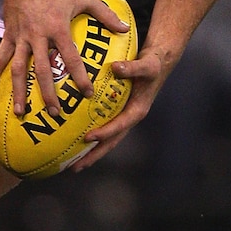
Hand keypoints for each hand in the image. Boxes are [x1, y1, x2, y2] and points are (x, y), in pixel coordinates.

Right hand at [0, 0, 129, 118]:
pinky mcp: (8, 35)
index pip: (70, 58)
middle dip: (48, 93)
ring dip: (20, 91)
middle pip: (43, 70)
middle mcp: (38, 36)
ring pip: (19, 69)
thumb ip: (105, 14)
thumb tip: (125, 29)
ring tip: (21, 111)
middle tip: (55, 113)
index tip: (87, 93)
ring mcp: (21, 37)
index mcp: (58, 28)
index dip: (80, 77)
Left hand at [69, 45, 167, 171]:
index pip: (120, 125)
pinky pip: (102, 127)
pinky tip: (76, 141)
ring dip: (91, 152)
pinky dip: (91, 137)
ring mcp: (123, 116)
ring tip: (73, 164)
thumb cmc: (152, 65)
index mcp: (137, 110)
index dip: (105, 132)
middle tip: (76, 167)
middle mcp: (129, 117)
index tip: (89, 138)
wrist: (157, 63)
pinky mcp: (117, 112)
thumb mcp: (147, 66)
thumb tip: (116, 68)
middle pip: (111, 141)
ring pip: (106, 139)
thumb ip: (132, 68)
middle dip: (94, 155)